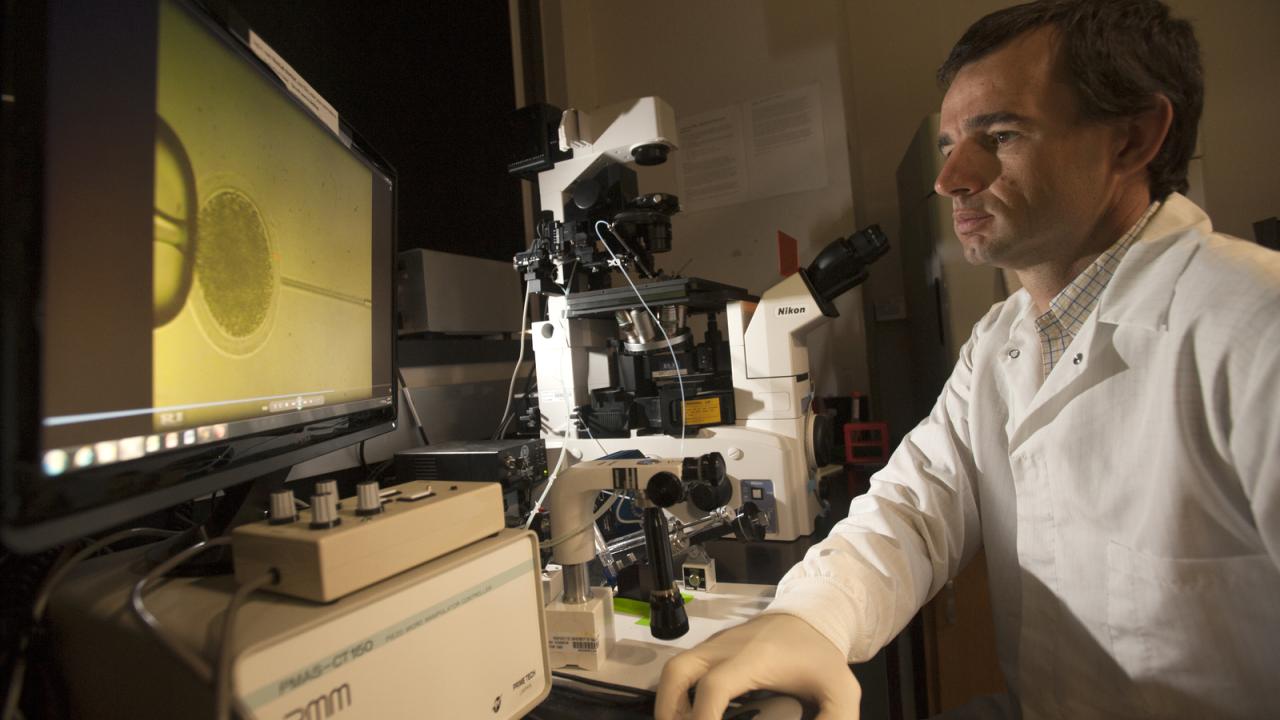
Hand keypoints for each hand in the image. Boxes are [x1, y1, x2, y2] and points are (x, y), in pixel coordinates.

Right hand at [653, 613, 860, 719]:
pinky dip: (680, 693)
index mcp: (754, 659)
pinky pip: (685, 668)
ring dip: (669, 702)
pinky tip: (695, 714)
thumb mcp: (840, 691)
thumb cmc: (821, 657)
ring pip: (674, 668)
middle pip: (677, 671)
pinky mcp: (713, 647)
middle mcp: (726, 648)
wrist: (812, 616)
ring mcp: (716, 645)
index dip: (702, 718)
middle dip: (668, 709)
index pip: (715, 686)